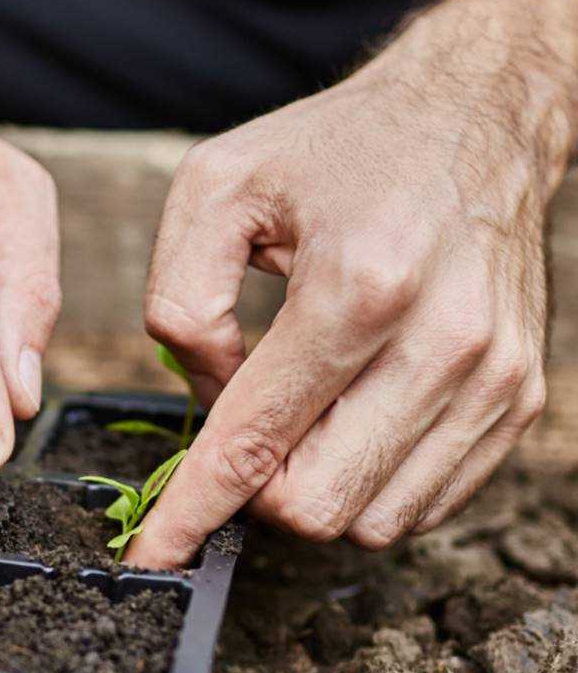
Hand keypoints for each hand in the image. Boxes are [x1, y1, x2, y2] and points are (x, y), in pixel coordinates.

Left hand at [129, 0, 572, 567]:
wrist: (479, 115)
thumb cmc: (339, 151)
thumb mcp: (216, 189)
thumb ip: (179, 302)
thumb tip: (206, 400)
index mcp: (357, 285)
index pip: (256, 441)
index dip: (192, 513)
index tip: (153, 557)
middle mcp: (441, 340)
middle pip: (314, 504)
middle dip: (255, 494)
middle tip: (243, 435)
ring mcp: (491, 378)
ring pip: (369, 521)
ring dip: (312, 491)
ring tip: (304, 416)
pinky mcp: (519, 400)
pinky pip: (420, 506)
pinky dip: (367, 487)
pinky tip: (351, 425)